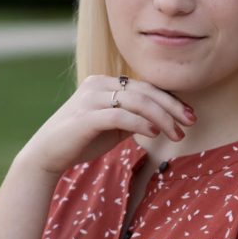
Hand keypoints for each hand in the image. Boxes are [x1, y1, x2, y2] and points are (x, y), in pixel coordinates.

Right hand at [15, 75, 196, 174]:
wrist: (46, 155)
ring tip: (177, 134)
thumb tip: (161, 120)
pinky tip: (154, 133)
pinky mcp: (86, 116)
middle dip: (172, 107)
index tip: (190, 115)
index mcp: (105, 83)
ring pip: (137, 101)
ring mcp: (91, 98)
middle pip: (145, 91)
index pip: (145, 87)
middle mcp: (98, 84)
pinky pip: (121, 115)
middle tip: (191, 122)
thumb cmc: (81, 141)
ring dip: (162, 117)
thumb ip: (133, 118)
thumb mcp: (112, 126)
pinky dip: (141, 123)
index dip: (171, 100)